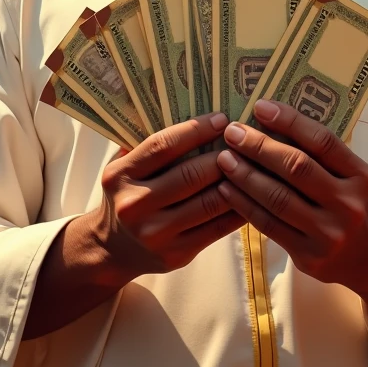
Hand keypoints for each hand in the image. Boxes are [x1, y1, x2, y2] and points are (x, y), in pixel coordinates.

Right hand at [96, 112, 242, 282]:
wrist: (112, 250)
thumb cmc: (126, 194)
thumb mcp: (123, 166)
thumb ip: (149, 144)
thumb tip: (194, 113)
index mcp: (121, 176)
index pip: (163, 147)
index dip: (196, 130)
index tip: (222, 119)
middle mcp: (135, 205)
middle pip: (191, 175)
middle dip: (224, 156)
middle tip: (246, 141)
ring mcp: (156, 233)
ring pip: (209, 203)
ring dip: (237, 181)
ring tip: (255, 164)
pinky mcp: (176, 253)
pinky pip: (217, 228)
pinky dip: (239, 209)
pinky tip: (253, 194)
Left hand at [216, 99, 367, 293]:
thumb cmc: (347, 203)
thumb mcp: (348, 176)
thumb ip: (318, 154)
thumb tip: (268, 120)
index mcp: (360, 176)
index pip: (323, 141)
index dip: (290, 121)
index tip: (260, 106)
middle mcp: (348, 204)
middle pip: (297, 167)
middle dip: (260, 147)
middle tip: (232, 132)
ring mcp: (329, 233)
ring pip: (278, 198)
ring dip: (245, 175)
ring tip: (224, 158)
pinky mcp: (308, 256)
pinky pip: (269, 225)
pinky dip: (244, 204)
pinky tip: (226, 189)